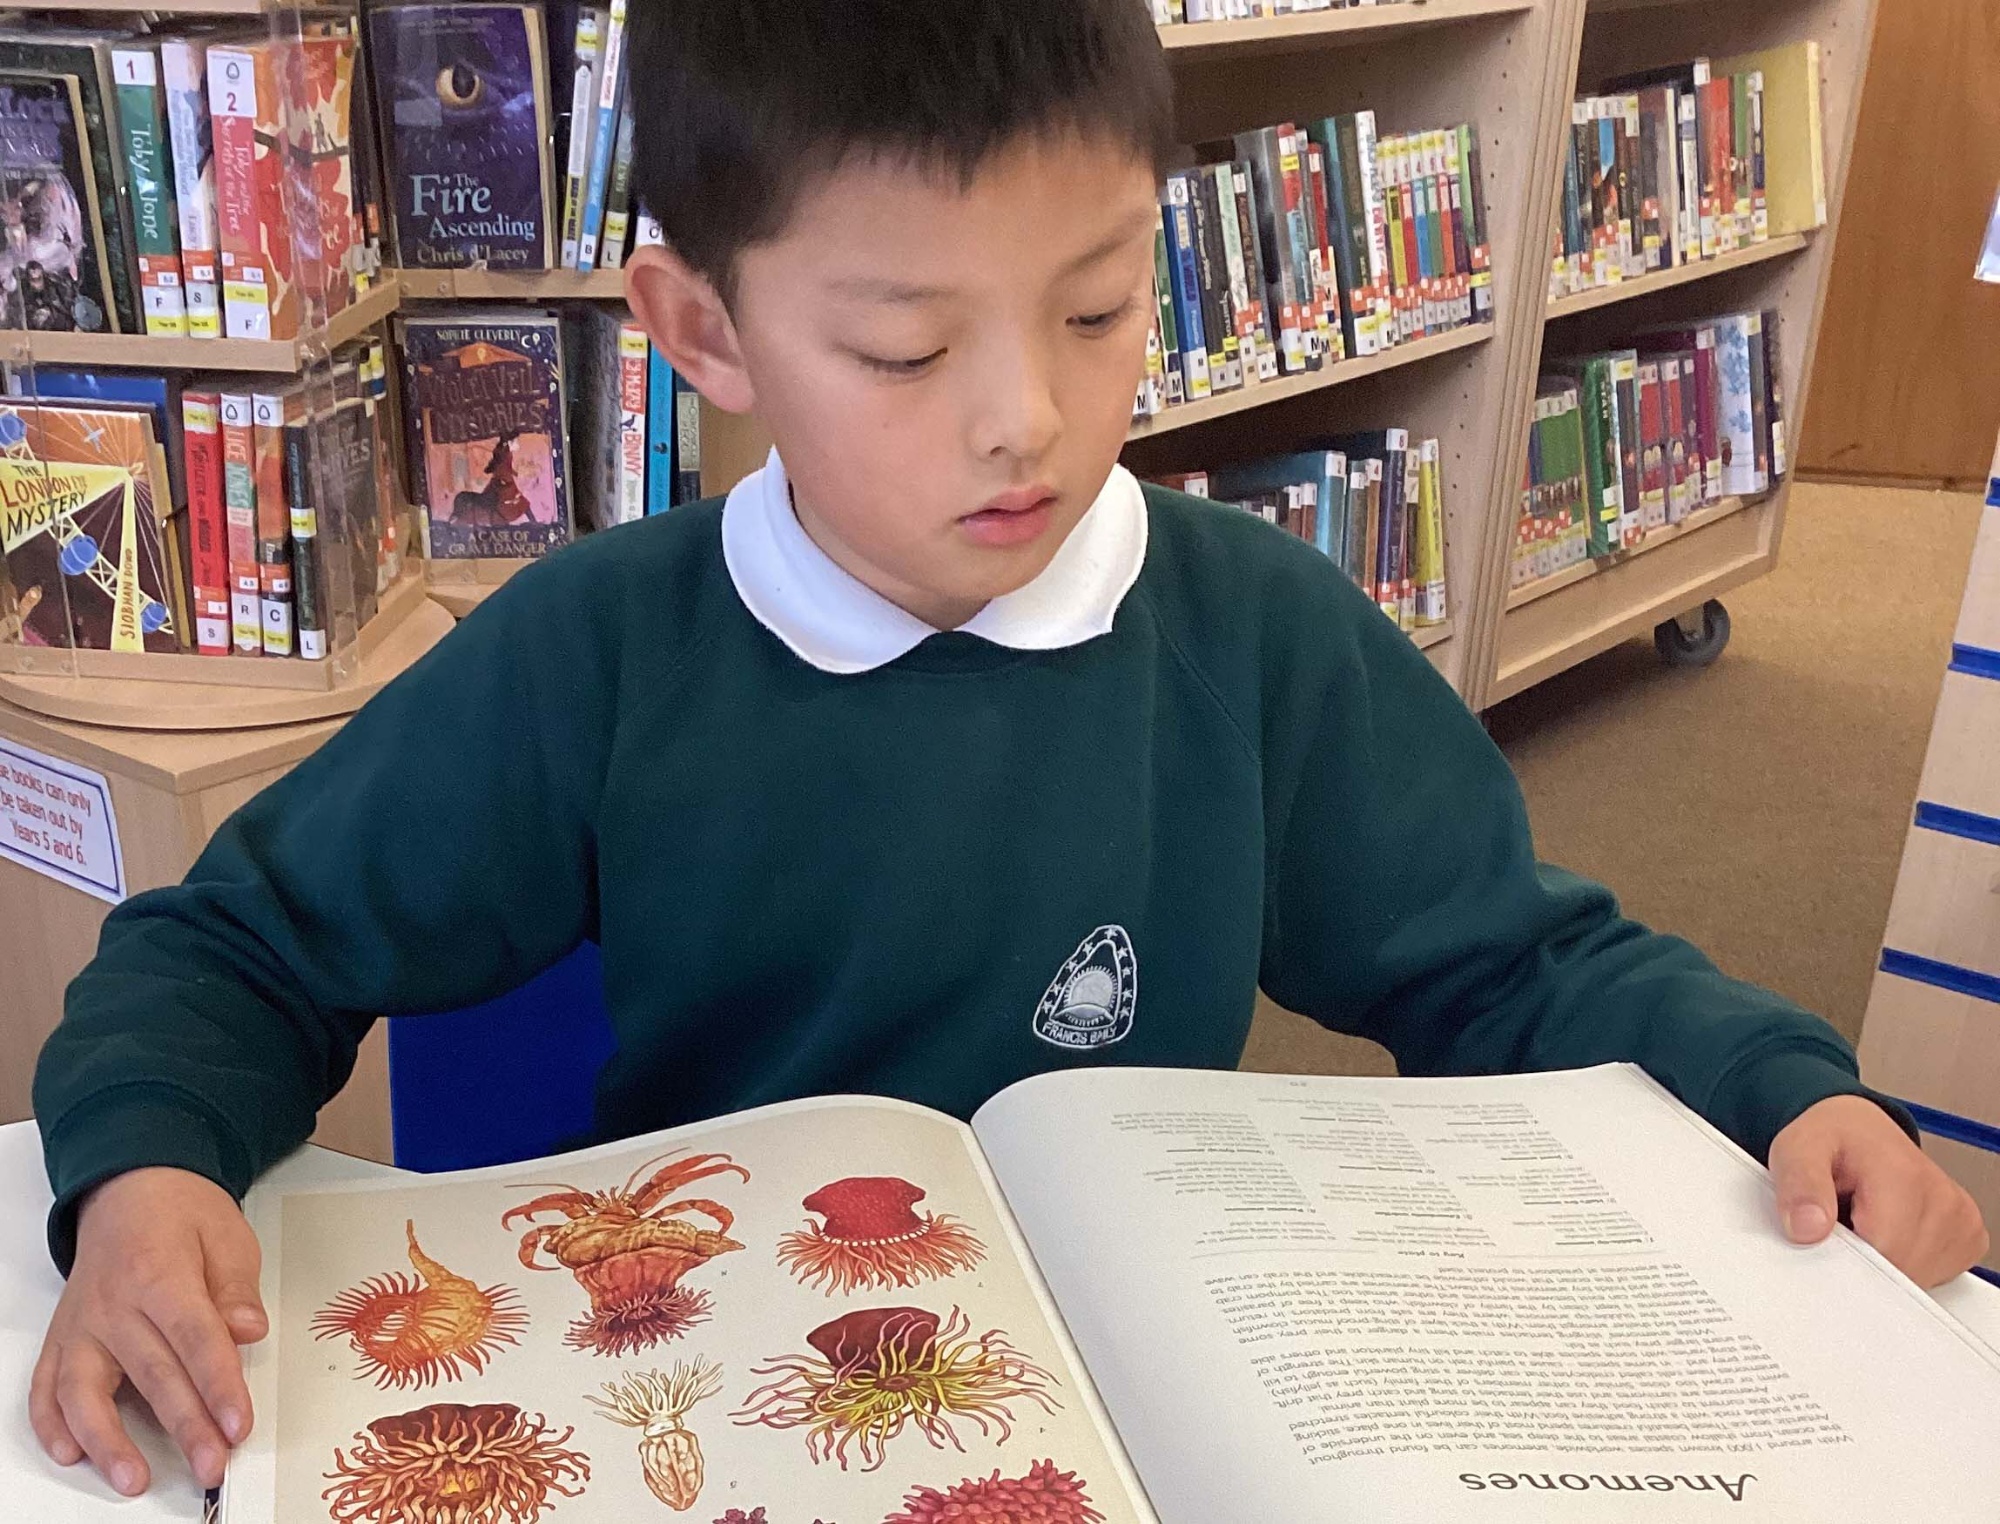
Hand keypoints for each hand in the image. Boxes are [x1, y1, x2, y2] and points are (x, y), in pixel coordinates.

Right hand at [29, 1167, 266, 1496]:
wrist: (132, 1188)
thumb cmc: (184, 1214)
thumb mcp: (228, 1237)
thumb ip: (236, 1290)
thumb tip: (249, 1330)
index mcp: (161, 1274)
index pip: (194, 1339)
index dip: (218, 1385)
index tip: (238, 1425)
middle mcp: (114, 1303)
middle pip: (151, 1374)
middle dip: (184, 1426)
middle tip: (210, 1465)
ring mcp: (82, 1323)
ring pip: (85, 1390)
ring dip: (107, 1441)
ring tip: (133, 1479)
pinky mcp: (63, 1336)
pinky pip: (46, 1385)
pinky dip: (51, 1423)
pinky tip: (70, 1452)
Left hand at [1769, 1094, 1989, 1287]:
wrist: (1859, 1130)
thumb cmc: (1832, 1141)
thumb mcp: (1797, 1149)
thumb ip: (1800, 1187)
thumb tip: (1808, 1228)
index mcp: (1904, 1176)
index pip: (1881, 1254)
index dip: (1845, 1257)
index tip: (1825, 1236)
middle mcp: (1944, 1200)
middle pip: (1899, 1272)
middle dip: (1862, 1260)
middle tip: (1840, 1222)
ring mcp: (1961, 1222)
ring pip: (1914, 1279)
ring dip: (1882, 1262)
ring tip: (1862, 1222)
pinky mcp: (1968, 1238)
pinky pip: (1931, 1276)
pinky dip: (1904, 1263)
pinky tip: (1887, 1231)